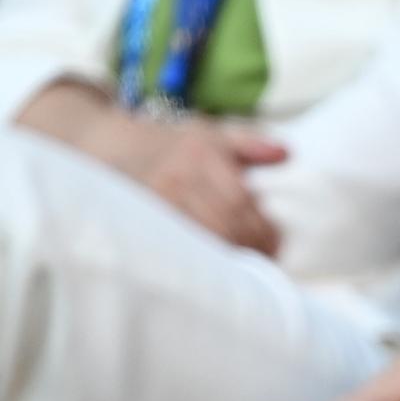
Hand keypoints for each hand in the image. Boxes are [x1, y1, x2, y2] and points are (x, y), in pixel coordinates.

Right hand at [95, 113, 287, 255]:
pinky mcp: (142, 218)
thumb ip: (249, 145)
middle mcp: (175, 176)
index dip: (263, 229)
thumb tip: (285, 154)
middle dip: (250, 246)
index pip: (240, 202)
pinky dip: (201, 259)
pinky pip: (178, 246)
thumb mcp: (210, 134)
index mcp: (198, 154)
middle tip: (266, 258)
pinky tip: (215, 266)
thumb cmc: (173, 144)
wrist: (112, 146)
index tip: (275, 242)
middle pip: (224, 223)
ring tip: (245, 264)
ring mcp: (155, 199)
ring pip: (202, 238)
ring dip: (229, 256)